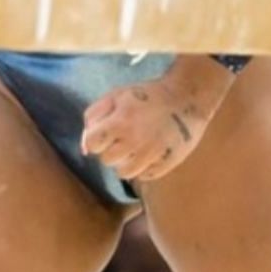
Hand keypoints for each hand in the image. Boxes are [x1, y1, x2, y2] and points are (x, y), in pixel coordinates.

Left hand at [81, 57, 232, 183]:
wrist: (186, 97)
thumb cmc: (146, 95)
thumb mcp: (115, 96)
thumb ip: (93, 117)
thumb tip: (84, 148)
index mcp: (119, 122)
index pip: (92, 145)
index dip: (95, 139)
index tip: (105, 133)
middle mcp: (135, 141)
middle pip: (107, 160)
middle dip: (110, 150)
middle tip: (123, 138)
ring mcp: (153, 155)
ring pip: (124, 174)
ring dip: (125, 162)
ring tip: (134, 148)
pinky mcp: (168, 163)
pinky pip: (145, 176)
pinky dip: (144, 167)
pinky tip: (149, 153)